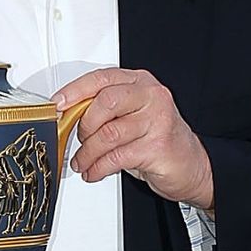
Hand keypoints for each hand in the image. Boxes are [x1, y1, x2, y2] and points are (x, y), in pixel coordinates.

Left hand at [54, 68, 213, 209]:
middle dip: (84, 124)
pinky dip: (98, 167)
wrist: (193, 164)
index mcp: (140, 82)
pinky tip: (94, 172)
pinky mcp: (158, 147)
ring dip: (87, 153)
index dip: (75, 90)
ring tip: (81, 162)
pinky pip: (116, 157)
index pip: (101, 78)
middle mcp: (151, 96)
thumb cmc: (157, 137)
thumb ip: (105, 108)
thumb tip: (67, 114)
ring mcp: (157, 121)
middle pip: (105, 101)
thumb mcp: (131, 114)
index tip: (57, 104)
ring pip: (108, 134)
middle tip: (78, 139)